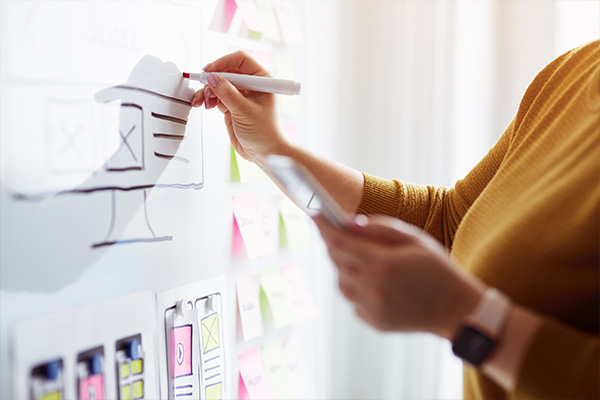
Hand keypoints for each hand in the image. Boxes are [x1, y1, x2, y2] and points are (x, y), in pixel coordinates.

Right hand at [191, 51, 288, 162]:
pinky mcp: (231, 104)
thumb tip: (212, 78)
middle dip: (212, 78)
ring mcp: (240, 94)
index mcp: (262, 79)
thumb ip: (228, 93)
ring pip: (218, 83)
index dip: (223, 62)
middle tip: (203, 86)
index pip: (241, 60)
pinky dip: (207, 98)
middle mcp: (251, 84)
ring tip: (203, 101)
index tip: (210, 71)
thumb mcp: (245, 111)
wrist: (264, 152)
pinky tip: (204, 104)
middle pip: (226, 70)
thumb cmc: (265, 132)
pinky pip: (215, 95)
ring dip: (207, 90)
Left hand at [313, 214, 484, 338]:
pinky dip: (354, 285)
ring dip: (344, 266)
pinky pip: (352, 298)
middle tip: (336, 231)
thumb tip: (350, 222)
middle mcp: (371, 288)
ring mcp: (370, 307)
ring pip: (340, 281)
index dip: (324, 227)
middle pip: (337, 260)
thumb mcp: (415, 239)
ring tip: (362, 257)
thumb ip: (380, 228)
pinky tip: (372, 279)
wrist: (455, 309)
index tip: (314, 215)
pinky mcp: (372, 320)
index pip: (339, 242)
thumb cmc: (438, 269)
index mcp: (381, 265)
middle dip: (333, 243)